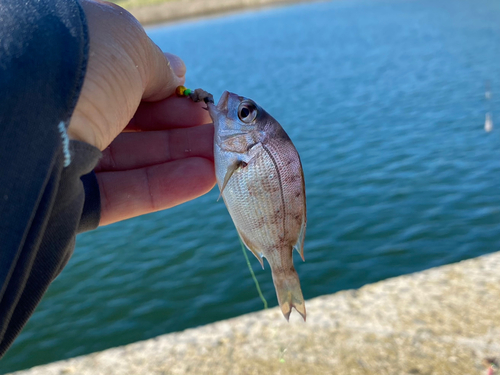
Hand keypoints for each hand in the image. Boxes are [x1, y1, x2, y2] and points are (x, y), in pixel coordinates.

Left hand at [69, 0, 214, 225]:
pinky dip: (165, 186)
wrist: (22, 120)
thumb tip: (176, 74)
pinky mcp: (64, 202)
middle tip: (216, 131)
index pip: (121, 81)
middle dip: (179, 126)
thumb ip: (156, 64)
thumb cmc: (74, 63)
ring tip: (221, 156)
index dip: (164, 91)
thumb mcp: (126, 45)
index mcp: (65, 63)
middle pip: (130, 122)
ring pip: (130, 160)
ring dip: (180, 157)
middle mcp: (58, 109)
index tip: (197, 100)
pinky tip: (205, 178)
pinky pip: (121, 194)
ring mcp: (59, 157)